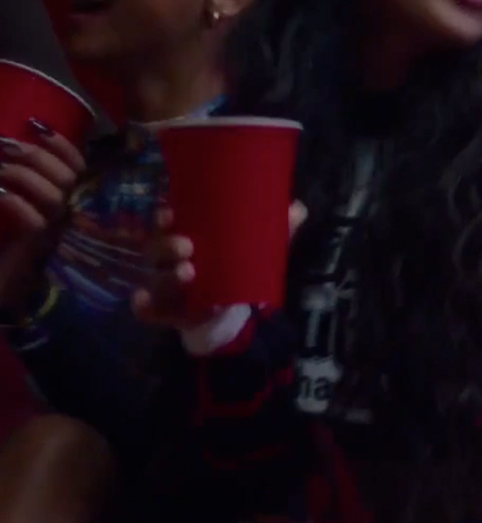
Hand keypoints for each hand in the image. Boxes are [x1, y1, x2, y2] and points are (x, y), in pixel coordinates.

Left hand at [0, 126, 86, 309]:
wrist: (1, 290)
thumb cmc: (7, 247)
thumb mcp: (19, 206)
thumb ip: (25, 184)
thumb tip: (11, 146)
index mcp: (69, 202)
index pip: (79, 168)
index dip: (62, 145)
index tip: (37, 126)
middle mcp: (72, 217)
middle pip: (67, 178)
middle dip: (35, 155)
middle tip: (2, 145)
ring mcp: (59, 234)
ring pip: (53, 196)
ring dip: (20, 176)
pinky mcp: (40, 250)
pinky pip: (35, 221)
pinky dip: (14, 202)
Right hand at [132, 201, 305, 328]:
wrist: (239, 315)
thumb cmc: (241, 270)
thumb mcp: (258, 249)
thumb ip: (277, 230)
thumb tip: (298, 208)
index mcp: (187, 238)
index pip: (167, 223)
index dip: (164, 217)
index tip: (170, 213)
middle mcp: (170, 260)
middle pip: (156, 249)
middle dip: (167, 245)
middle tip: (187, 246)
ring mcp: (167, 287)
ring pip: (155, 278)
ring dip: (166, 275)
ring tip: (189, 272)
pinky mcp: (168, 312)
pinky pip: (148, 310)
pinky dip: (145, 306)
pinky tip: (143, 300)